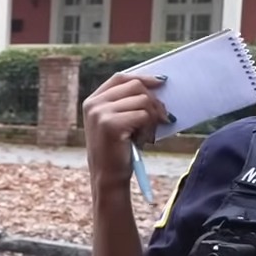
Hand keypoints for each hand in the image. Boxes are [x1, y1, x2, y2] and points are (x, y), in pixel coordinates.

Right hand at [82, 73, 170, 189]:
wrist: (108, 178)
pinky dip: (149, 129)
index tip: (161, 82)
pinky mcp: (111, 124)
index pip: (120, 78)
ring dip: (152, 119)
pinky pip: (144, 115)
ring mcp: (100, 113)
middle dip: (154, 102)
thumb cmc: (117, 151)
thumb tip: (157, 85)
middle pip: (135, 86)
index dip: (142, 77)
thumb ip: (128, 103)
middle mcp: (93, 104)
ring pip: (143, 101)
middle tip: (163, 119)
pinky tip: (143, 141)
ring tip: (146, 135)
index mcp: (92, 101)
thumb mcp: (118, 122)